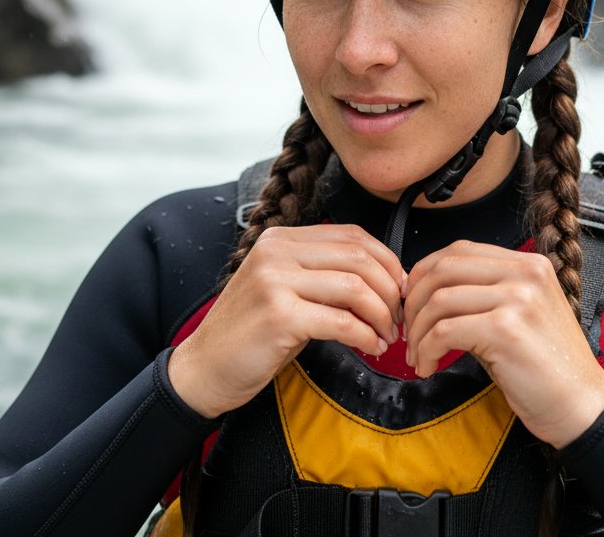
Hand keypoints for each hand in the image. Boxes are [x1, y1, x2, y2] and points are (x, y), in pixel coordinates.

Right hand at [168, 224, 404, 418]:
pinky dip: (366, 336)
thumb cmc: (251, 333)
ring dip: (382, 315)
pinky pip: (342, 322)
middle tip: (399, 317)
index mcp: (281, 238)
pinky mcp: (279, 316)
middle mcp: (277, 251)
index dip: (386, 260)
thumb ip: (323, 274)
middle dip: (390, 289)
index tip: (400, 287)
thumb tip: (384, 276)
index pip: (352, 235)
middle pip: (358, 258)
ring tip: (387, 335)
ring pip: (355, 287)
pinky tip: (371, 346)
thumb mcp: (285, 288)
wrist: (203, 369)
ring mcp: (275, 281)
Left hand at [402, 240, 603, 448]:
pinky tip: (428, 366)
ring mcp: (517, 298)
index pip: (459, 250)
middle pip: (444, 269)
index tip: (412, 300)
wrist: (581, 407)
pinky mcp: (505, 329)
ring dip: (417, 331)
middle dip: (415, 300)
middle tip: (407, 329)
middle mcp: (524, 273)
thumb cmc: (545, 366)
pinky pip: (444, 331)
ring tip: (417, 355)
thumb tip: (426, 287)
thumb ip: (483, 292)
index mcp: (528, 263)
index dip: (425, 273)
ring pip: (439, 300)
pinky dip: (426, 350)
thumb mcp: (519, 313)